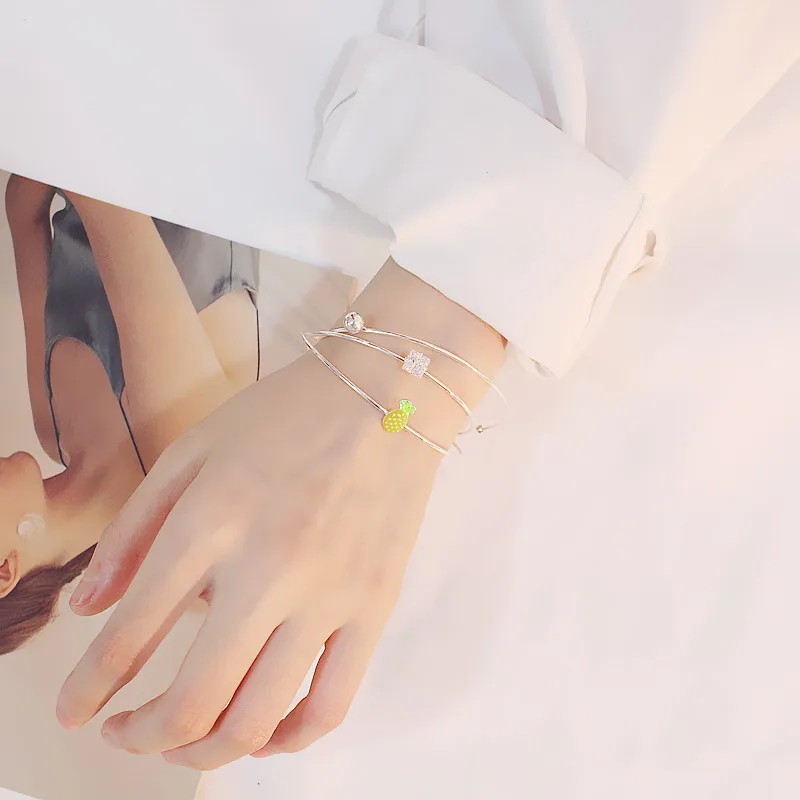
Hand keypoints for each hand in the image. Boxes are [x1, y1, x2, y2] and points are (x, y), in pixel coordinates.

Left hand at [56, 260, 505, 769]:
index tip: (74, 711)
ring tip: (185, 745)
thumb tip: (88, 607)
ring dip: (205, 752)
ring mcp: (329, 593)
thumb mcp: (193, 448)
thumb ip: (133, 529)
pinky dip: (289, 740)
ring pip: (259, 717)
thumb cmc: (286, 414)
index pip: (130, 633)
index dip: (88, 688)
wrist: (388, 393)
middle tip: (125, 735)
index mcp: (211, 520)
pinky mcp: (375, 606)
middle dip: (141, 736)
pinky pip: (332, 702)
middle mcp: (267, 568)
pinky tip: (263, 734)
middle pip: (192, 699)